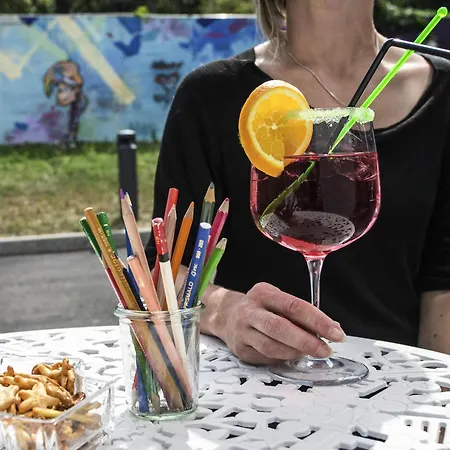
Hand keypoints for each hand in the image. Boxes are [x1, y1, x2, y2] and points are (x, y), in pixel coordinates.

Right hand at [217, 282, 344, 364]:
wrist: (226, 315)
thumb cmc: (261, 308)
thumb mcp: (277, 301)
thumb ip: (301, 313)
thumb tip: (332, 328)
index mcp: (263, 293)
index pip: (294, 306)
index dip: (317, 321)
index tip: (336, 333)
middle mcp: (250, 310)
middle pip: (280, 327)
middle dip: (307, 341)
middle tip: (326, 349)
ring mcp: (242, 331)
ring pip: (271, 346)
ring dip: (295, 352)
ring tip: (310, 353)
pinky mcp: (240, 349)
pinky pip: (266, 357)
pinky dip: (283, 358)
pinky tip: (291, 355)